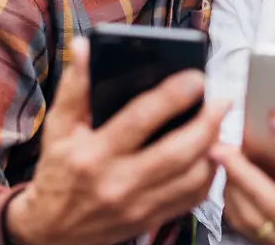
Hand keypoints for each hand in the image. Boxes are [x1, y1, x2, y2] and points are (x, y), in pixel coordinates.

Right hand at [5, 37, 230, 244]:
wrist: (51, 231)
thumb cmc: (57, 172)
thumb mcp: (58, 128)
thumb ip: (74, 87)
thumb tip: (85, 47)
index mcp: (95, 153)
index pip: (141, 119)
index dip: (173, 95)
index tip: (196, 77)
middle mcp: (118, 182)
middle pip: (177, 152)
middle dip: (207, 123)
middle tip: (223, 101)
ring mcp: (138, 205)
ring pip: (192, 178)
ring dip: (213, 148)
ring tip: (219, 124)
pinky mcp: (151, 220)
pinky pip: (192, 200)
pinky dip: (209, 176)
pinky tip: (210, 154)